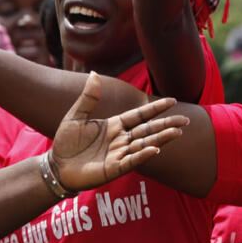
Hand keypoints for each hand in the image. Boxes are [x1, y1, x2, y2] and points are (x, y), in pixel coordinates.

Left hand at [49, 71, 186, 190]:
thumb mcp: (75, 116)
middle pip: (147, 130)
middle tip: (186, 120)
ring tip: (177, 132)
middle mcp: (120, 139)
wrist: (56, 165)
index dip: (155, 108)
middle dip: (166, 125)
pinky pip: (130, 161)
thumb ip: (88, 98)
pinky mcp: (112, 169)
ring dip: (160, 139)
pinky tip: (155, 150)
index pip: (139, 115)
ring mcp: (118, 154)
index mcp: (114, 125)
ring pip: (143, 144)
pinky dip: (142, 156)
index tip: (172, 100)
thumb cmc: (66, 141)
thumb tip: (94, 73)